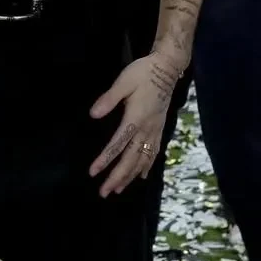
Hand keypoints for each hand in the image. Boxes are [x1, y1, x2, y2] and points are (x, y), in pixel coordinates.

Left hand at [88, 51, 182, 197]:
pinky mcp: (159, 128)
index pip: (117, 144)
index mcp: (135, 118)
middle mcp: (147, 129)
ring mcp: (155, 130)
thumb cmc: (142, 72)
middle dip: (117, 177)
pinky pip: (153, 153)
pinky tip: (142, 176)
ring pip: (143, 159)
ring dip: (130, 176)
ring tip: (118, 190)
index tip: (93, 173)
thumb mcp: (123, 82)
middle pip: (131, 159)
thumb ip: (109, 99)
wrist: (167, 67)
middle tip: (104, 192)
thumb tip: (93, 115)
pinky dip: (146, 166)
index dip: (105, 160)